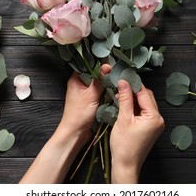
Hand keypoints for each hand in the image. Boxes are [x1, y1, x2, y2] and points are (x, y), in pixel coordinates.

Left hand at [19, 64, 110, 182]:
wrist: (76, 133)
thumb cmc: (79, 114)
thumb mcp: (91, 95)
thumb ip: (100, 80)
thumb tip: (107, 66)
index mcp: (76, 79)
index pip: (88, 65)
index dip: (98, 62)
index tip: (111, 61)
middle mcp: (80, 84)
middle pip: (95, 74)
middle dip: (105, 73)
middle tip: (118, 70)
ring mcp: (86, 93)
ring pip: (99, 83)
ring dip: (107, 83)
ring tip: (118, 79)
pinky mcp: (91, 100)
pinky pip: (101, 92)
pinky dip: (107, 91)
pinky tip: (115, 90)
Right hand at [110, 80, 164, 182]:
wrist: (126, 165)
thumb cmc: (124, 146)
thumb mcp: (123, 119)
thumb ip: (125, 99)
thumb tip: (124, 82)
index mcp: (154, 117)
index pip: (144, 93)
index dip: (133, 84)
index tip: (123, 78)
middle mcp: (158, 119)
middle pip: (146, 97)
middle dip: (133, 91)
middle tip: (120, 87)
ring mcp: (155, 124)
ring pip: (144, 104)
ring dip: (133, 99)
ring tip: (120, 96)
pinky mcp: (150, 128)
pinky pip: (143, 112)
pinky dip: (134, 107)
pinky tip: (124, 106)